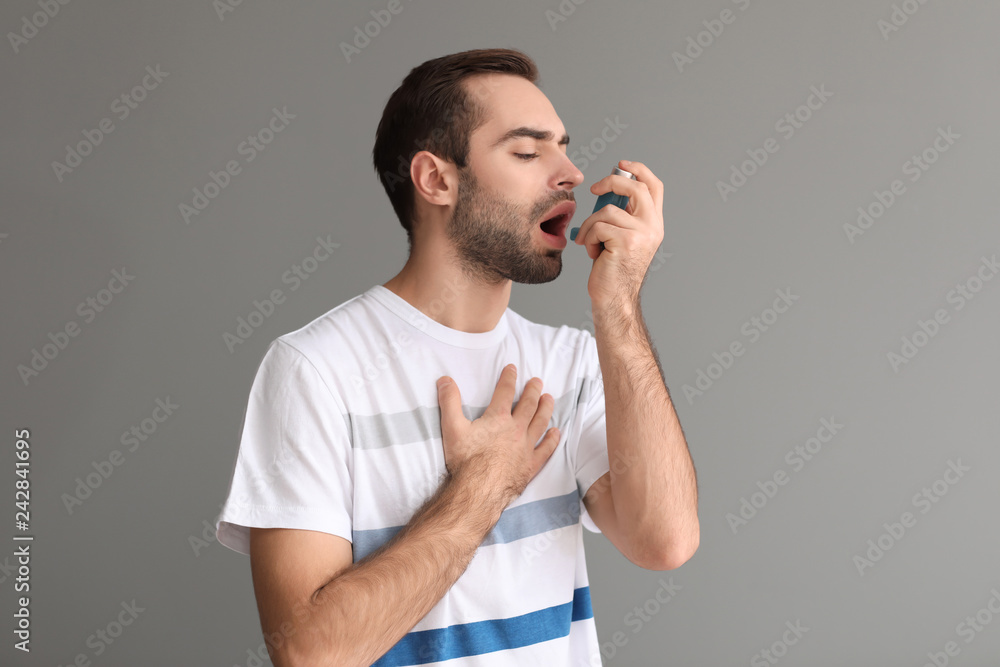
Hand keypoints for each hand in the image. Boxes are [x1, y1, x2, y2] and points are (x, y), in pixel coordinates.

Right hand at [436, 364, 559, 502]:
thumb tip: (445, 380)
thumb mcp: (452, 427)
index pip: (505, 392)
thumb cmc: (465, 460)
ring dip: (545, 409)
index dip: (509, 378)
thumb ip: (449, 402)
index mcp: (498, 418)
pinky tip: (556, 433)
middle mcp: (516, 429)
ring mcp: (526, 447)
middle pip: (528, 405)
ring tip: (549, 398)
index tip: (513, 368)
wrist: (478, 491)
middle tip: (537, 381)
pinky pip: (545, 449)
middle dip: (533, 391)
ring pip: (540, 423)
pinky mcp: (531, 465)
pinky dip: (552, 440)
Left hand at [573, 159, 664, 309]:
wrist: (614, 299)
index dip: (638, 170)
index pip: (654, 186)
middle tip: (594, 189)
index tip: (620, 165)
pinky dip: (588, 238)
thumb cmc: (612, 270)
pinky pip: (598, 226)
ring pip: (607, 212)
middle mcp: (653, 227)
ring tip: (591, 243)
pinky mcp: (627, 242)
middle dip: (611, 182)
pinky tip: (592, 252)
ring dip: (590, 226)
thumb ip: (621, 215)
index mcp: (654, 223)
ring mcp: (642, 234)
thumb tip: (607, 191)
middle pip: (635, 187)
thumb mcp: (621, 236)